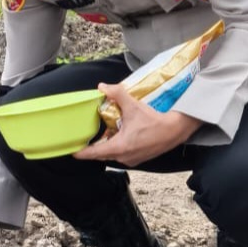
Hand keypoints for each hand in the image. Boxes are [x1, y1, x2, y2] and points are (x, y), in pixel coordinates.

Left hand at [72, 82, 200, 166]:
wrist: (175, 130)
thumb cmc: (154, 120)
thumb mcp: (133, 106)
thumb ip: (117, 94)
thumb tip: (103, 87)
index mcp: (119, 147)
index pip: (95, 153)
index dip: (82, 153)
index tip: (73, 152)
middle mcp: (124, 157)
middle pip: (103, 154)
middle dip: (94, 148)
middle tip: (87, 140)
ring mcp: (132, 160)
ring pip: (114, 155)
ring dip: (108, 146)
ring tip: (104, 136)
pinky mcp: (140, 158)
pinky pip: (123, 154)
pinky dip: (119, 147)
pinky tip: (121, 137)